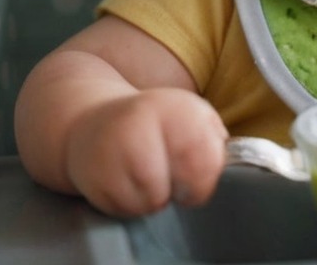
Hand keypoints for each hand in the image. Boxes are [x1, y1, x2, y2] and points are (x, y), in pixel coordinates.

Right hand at [63, 88, 228, 216]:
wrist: (90, 122)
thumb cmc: (151, 125)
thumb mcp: (188, 116)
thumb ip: (212, 137)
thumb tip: (226, 162)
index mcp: (175, 107)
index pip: (205, 155)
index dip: (207, 178)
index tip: (199, 181)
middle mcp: (141, 122)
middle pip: (180, 181)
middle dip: (185, 190)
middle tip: (175, 181)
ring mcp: (113, 149)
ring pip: (153, 201)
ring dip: (156, 200)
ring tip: (148, 179)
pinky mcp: (92, 175)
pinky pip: (126, 210)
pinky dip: (131, 205)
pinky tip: (126, 184)